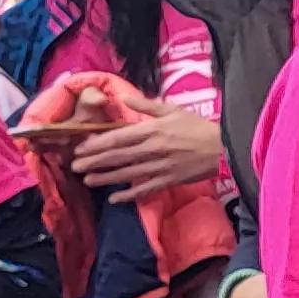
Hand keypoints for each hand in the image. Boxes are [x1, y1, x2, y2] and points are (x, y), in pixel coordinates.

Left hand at [68, 99, 226, 200]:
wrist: (223, 147)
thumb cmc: (197, 126)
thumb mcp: (172, 109)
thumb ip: (146, 105)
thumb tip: (123, 98)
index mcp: (152, 129)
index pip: (119, 137)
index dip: (98, 143)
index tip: (81, 148)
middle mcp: (153, 148)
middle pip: (118, 156)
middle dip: (95, 161)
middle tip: (75, 167)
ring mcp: (160, 167)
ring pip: (127, 173)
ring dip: (106, 178)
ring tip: (88, 181)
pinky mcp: (169, 180)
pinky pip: (145, 189)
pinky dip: (130, 195)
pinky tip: (115, 199)